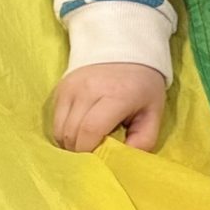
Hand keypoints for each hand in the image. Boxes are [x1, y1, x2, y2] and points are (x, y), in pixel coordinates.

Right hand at [52, 62, 166, 152]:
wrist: (125, 48)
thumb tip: (124, 162)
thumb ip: (144, 140)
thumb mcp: (153, 112)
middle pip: (72, 134)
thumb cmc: (142, 85)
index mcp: (115, 95)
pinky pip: (55, 121)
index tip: (100, 161)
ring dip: (71, 144)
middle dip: (81, 152)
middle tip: (96, 154)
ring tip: (89, 143)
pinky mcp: (60, 88)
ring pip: (60, 130)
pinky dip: (65, 132)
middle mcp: (88, 89)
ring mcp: (70, 88)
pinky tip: (80, 131)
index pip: (90, 131)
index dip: (91, 153)